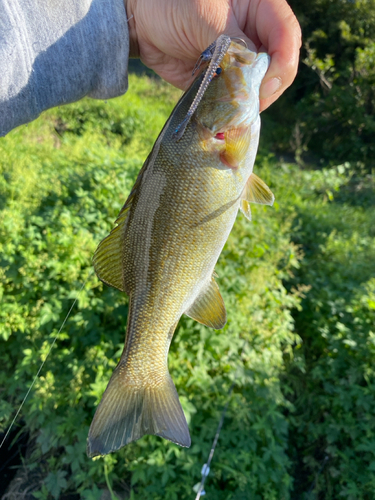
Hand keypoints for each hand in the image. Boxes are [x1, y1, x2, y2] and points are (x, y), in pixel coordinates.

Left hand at [125, 0, 300, 111]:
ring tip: (234, 116)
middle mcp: (255, 36)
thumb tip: (250, 85)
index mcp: (260, 10)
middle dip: (266, 88)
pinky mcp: (224, 82)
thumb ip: (234, 48)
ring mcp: (240, 62)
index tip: (265, 84)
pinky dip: (232, 113)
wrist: (142, 23)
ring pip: (259, 88)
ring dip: (249, 104)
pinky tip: (225, 120)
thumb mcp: (208, 18)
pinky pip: (235, 100)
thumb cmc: (173, 5)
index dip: (282, 63)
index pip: (287, 38)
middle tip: (248, 104)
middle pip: (278, 68)